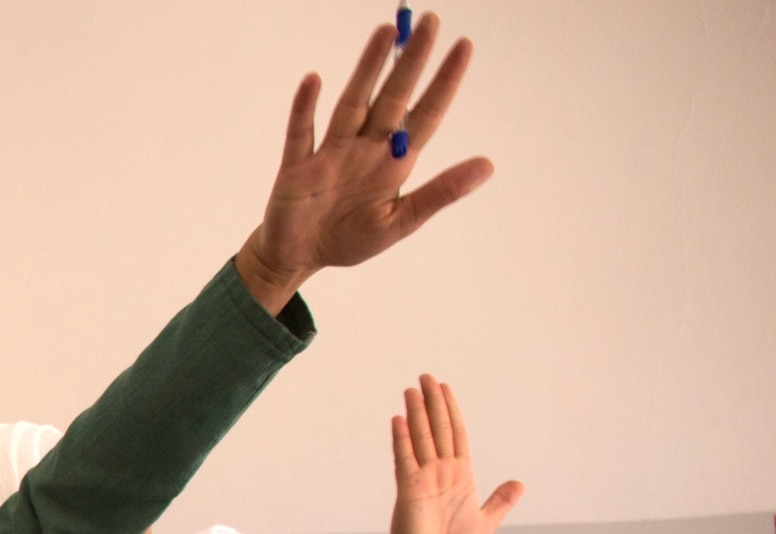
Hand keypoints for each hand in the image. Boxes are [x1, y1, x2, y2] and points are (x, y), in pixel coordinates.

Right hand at [234, 15, 491, 314]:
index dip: (445, 81)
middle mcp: (365, 149)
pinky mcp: (296, 167)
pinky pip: (302, 132)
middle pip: (393, 97)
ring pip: (353, 103)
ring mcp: (331, 154)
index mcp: (394, 163)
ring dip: (367, 69)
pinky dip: (305, 108)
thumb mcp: (401, 222)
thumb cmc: (349, 240)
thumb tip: (489, 165)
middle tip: (430, 21)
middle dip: (411, 60)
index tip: (463, 46)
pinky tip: (314, 80)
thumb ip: (441, 192)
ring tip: (385, 33)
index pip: (426, 113)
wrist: (297, 258)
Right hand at [375, 375, 521, 533]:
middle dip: (433, 402)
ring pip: (421, 437)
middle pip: (438, 428)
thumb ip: (500, 501)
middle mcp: (440, 472)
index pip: (456, 434)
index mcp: (460, 476)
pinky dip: (403, 438)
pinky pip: (405, 458)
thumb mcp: (486, 522)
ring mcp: (423, 478)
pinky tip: (400, 420)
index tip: (444, 390)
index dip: (451, 410)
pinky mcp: (408, 488)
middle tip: (426, 377)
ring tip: (412, 389)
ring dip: (417, 412)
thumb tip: (518, 484)